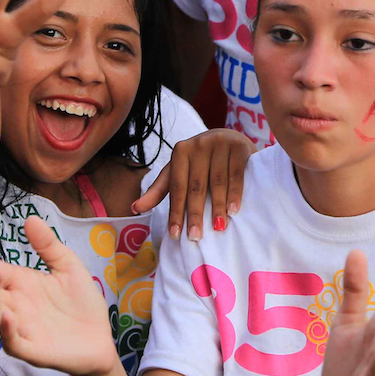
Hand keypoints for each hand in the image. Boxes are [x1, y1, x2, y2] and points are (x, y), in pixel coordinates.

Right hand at [0, 219, 115, 374]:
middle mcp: (12, 303)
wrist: (101, 338)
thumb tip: (30, 218)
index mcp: (17, 282)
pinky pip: (12, 343)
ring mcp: (19, 327)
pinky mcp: (32, 349)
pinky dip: (6, 331)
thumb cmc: (81, 302)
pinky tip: (9, 316)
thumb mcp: (68, 266)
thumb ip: (48, 245)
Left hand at [132, 129, 255, 240]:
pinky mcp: (240, 146)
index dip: (175, 211)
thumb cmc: (201, 161)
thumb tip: (134, 208)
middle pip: (196, 185)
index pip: (176, 186)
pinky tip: (233, 210)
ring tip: (217, 227)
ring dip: (217, 206)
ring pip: (217, 181)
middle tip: (195, 237)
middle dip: (194, 213)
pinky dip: (235, 194)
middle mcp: (199, 144)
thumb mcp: (178, 171)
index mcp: (181, 151)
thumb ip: (159, 189)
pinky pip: (236, 174)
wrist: (231, 138)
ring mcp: (220, 142)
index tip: (175, 234)